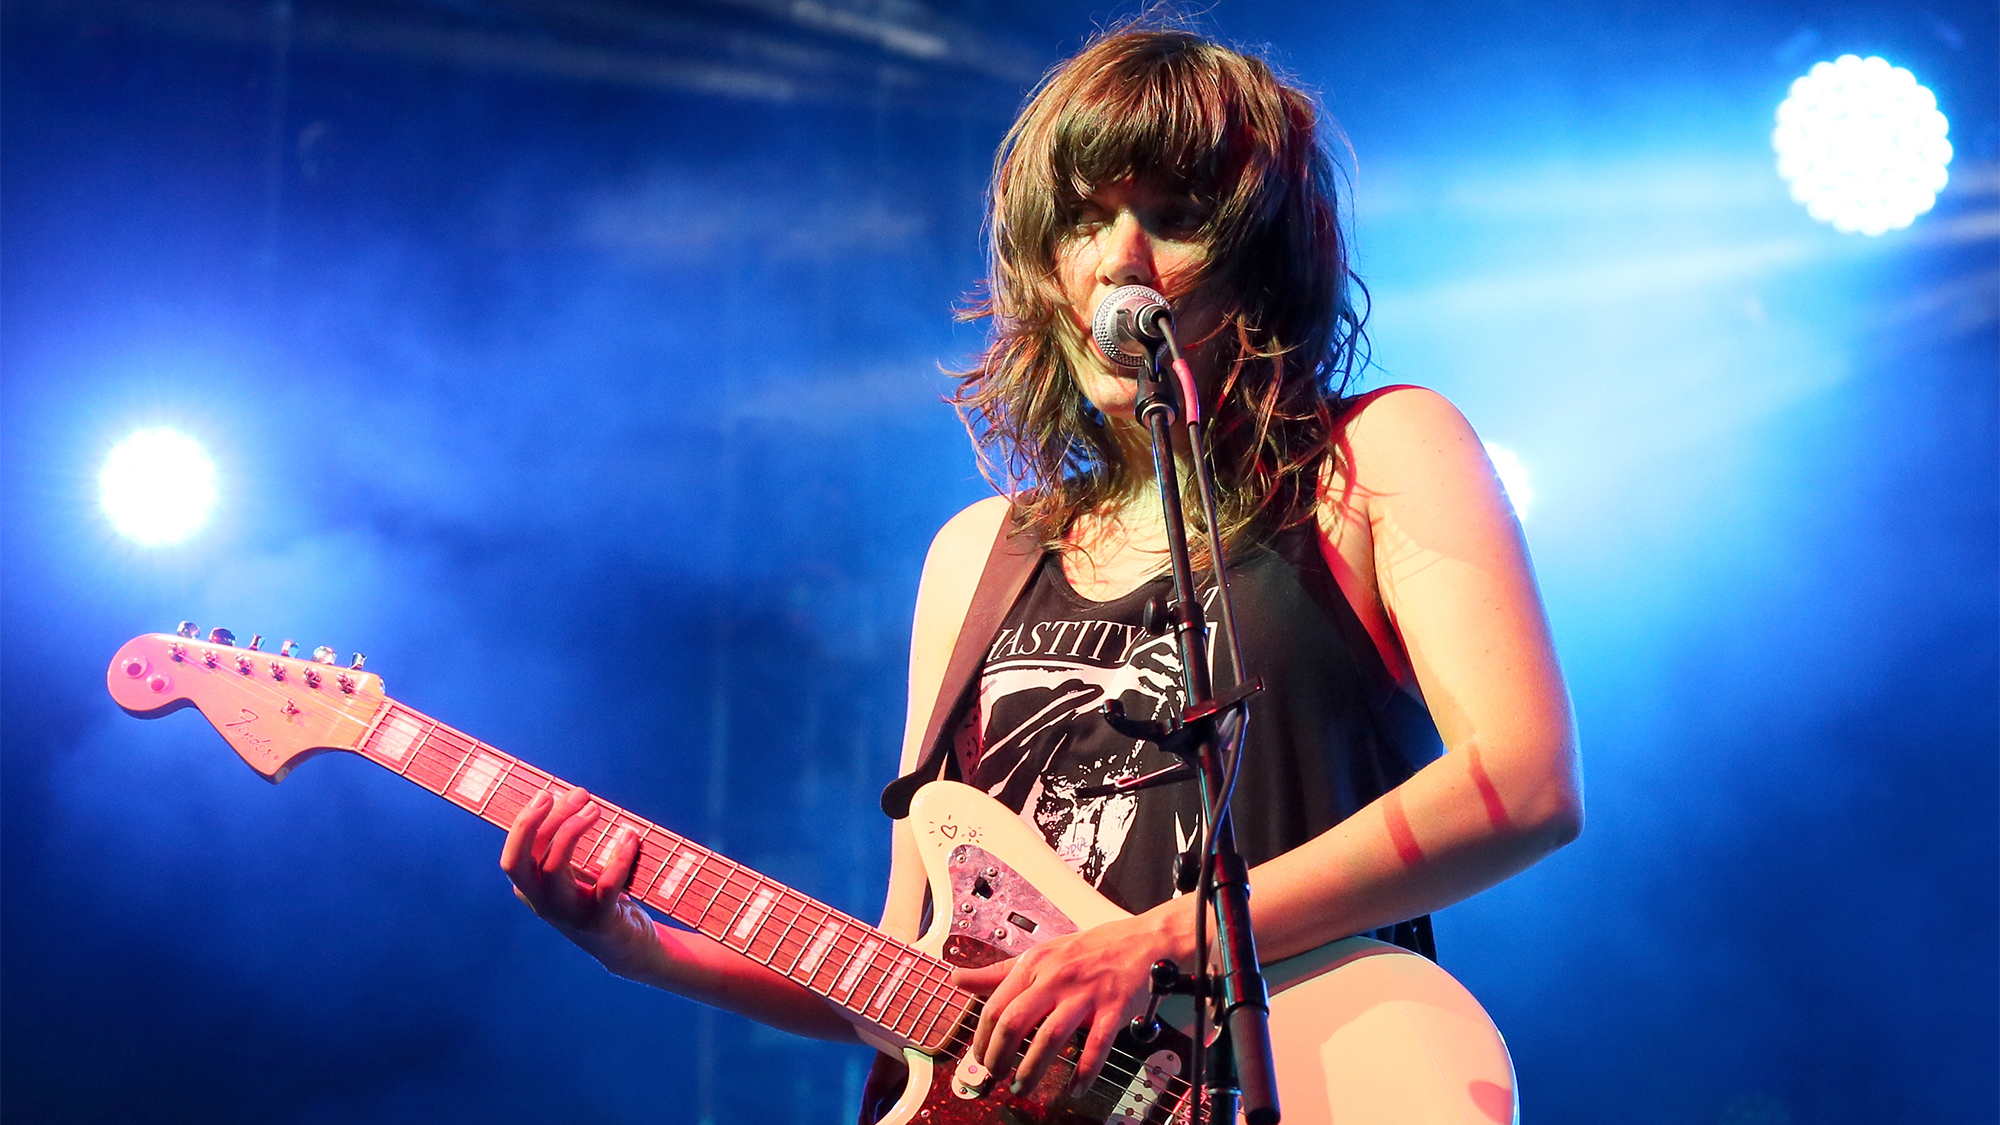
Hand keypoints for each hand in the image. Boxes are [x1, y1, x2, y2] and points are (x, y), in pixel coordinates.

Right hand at [501, 786, 641, 943]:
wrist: (627, 947)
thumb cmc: (597, 899)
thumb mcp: (572, 875)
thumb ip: (562, 846)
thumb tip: (568, 797)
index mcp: (532, 891)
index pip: (514, 856)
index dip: (525, 823)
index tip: (547, 793)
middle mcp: (543, 904)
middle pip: (523, 862)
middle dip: (540, 822)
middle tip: (578, 795)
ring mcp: (569, 915)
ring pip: (555, 868)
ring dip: (573, 830)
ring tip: (596, 808)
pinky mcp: (600, 921)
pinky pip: (606, 885)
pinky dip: (618, 857)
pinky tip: (629, 837)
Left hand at [954, 911, 1177, 1097]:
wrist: (1139, 941)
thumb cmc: (1088, 950)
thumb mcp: (1039, 954)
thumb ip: (998, 972)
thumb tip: (958, 979)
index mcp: (1034, 964)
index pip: (995, 1006)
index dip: (982, 1039)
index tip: (980, 1058)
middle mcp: (1056, 978)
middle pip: (1015, 1022)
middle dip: (999, 1056)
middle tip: (996, 1076)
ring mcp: (1085, 994)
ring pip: (1049, 1037)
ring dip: (1032, 1069)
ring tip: (1022, 1087)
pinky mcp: (1113, 1008)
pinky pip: (1096, 1045)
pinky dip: (1085, 1071)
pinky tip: (1075, 1088)